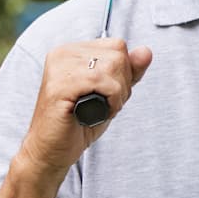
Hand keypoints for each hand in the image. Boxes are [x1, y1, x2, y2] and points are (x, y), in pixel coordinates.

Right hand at [16, 38, 152, 180]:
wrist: (52, 151)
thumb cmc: (80, 123)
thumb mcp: (112, 94)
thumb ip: (129, 72)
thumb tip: (146, 51)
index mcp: (72, 51)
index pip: (117, 46)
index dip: (123, 74)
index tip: (107, 95)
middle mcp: (63, 53)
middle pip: (118, 55)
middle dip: (121, 85)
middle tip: (102, 105)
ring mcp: (59, 67)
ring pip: (112, 67)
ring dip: (115, 96)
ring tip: (98, 109)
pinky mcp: (58, 85)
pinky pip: (101, 81)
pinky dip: (109, 101)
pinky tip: (96, 113)